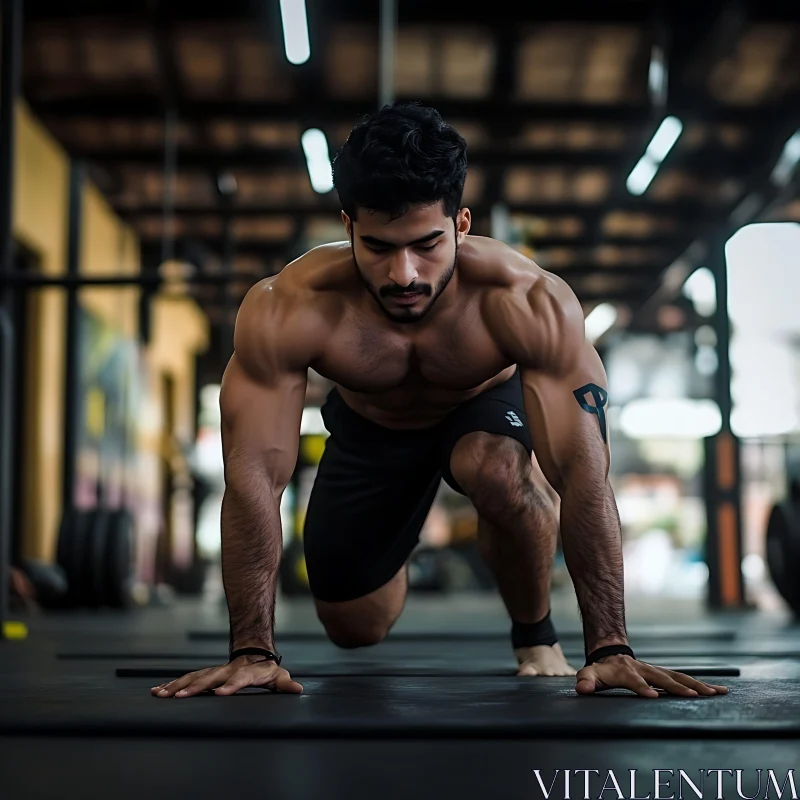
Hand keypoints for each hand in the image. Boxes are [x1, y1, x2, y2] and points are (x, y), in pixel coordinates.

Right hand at [150, 656, 303, 697]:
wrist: (253, 652)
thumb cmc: (266, 670)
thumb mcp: (279, 676)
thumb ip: (285, 684)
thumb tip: (298, 689)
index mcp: (246, 673)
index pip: (239, 679)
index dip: (231, 685)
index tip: (221, 694)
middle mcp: (227, 670)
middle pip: (210, 678)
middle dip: (194, 687)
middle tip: (179, 696)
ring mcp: (215, 672)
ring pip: (194, 677)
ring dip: (178, 685)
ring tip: (162, 694)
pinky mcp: (206, 675)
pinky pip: (187, 679)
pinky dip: (173, 684)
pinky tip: (158, 691)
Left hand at [575, 655, 728, 697]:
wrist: (611, 654)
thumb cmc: (601, 671)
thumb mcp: (589, 675)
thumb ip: (585, 681)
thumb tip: (582, 689)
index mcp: (626, 672)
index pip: (634, 681)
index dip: (641, 688)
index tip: (652, 696)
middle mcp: (644, 670)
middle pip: (663, 678)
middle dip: (678, 687)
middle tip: (695, 695)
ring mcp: (656, 671)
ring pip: (679, 677)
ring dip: (697, 684)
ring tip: (716, 693)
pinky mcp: (665, 674)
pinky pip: (685, 679)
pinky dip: (701, 684)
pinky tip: (719, 691)